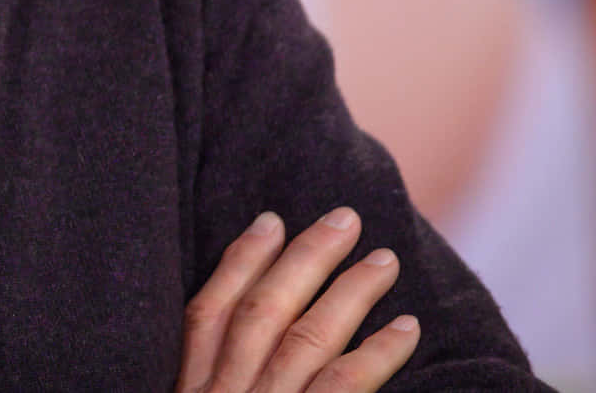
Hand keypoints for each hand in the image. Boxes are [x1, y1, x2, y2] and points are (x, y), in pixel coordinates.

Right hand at [178, 207, 419, 392]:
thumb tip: (245, 339)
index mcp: (188, 389)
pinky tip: (407, 329)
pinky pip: (343, 384)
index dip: (240, 263)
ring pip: (307, 338)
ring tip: (384, 260)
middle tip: (345, 220)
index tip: (271, 222)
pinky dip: (378, 353)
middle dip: (304, 259)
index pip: (207, 314)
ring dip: (349, 292)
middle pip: (262, 312)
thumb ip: (210, 386)